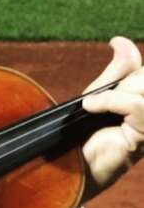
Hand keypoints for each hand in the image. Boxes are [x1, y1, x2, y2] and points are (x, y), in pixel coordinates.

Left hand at [80, 37, 143, 200]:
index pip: (143, 73)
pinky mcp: (143, 139)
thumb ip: (117, 71)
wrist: (70, 167)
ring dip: (117, 93)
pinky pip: (138, 106)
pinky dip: (111, 101)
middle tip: (99, 99)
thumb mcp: (100, 95)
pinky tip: (91, 107)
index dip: (134, 60)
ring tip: (94, 106)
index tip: (115, 42)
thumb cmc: (84, 134)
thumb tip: (121, 41)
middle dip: (127, 79)